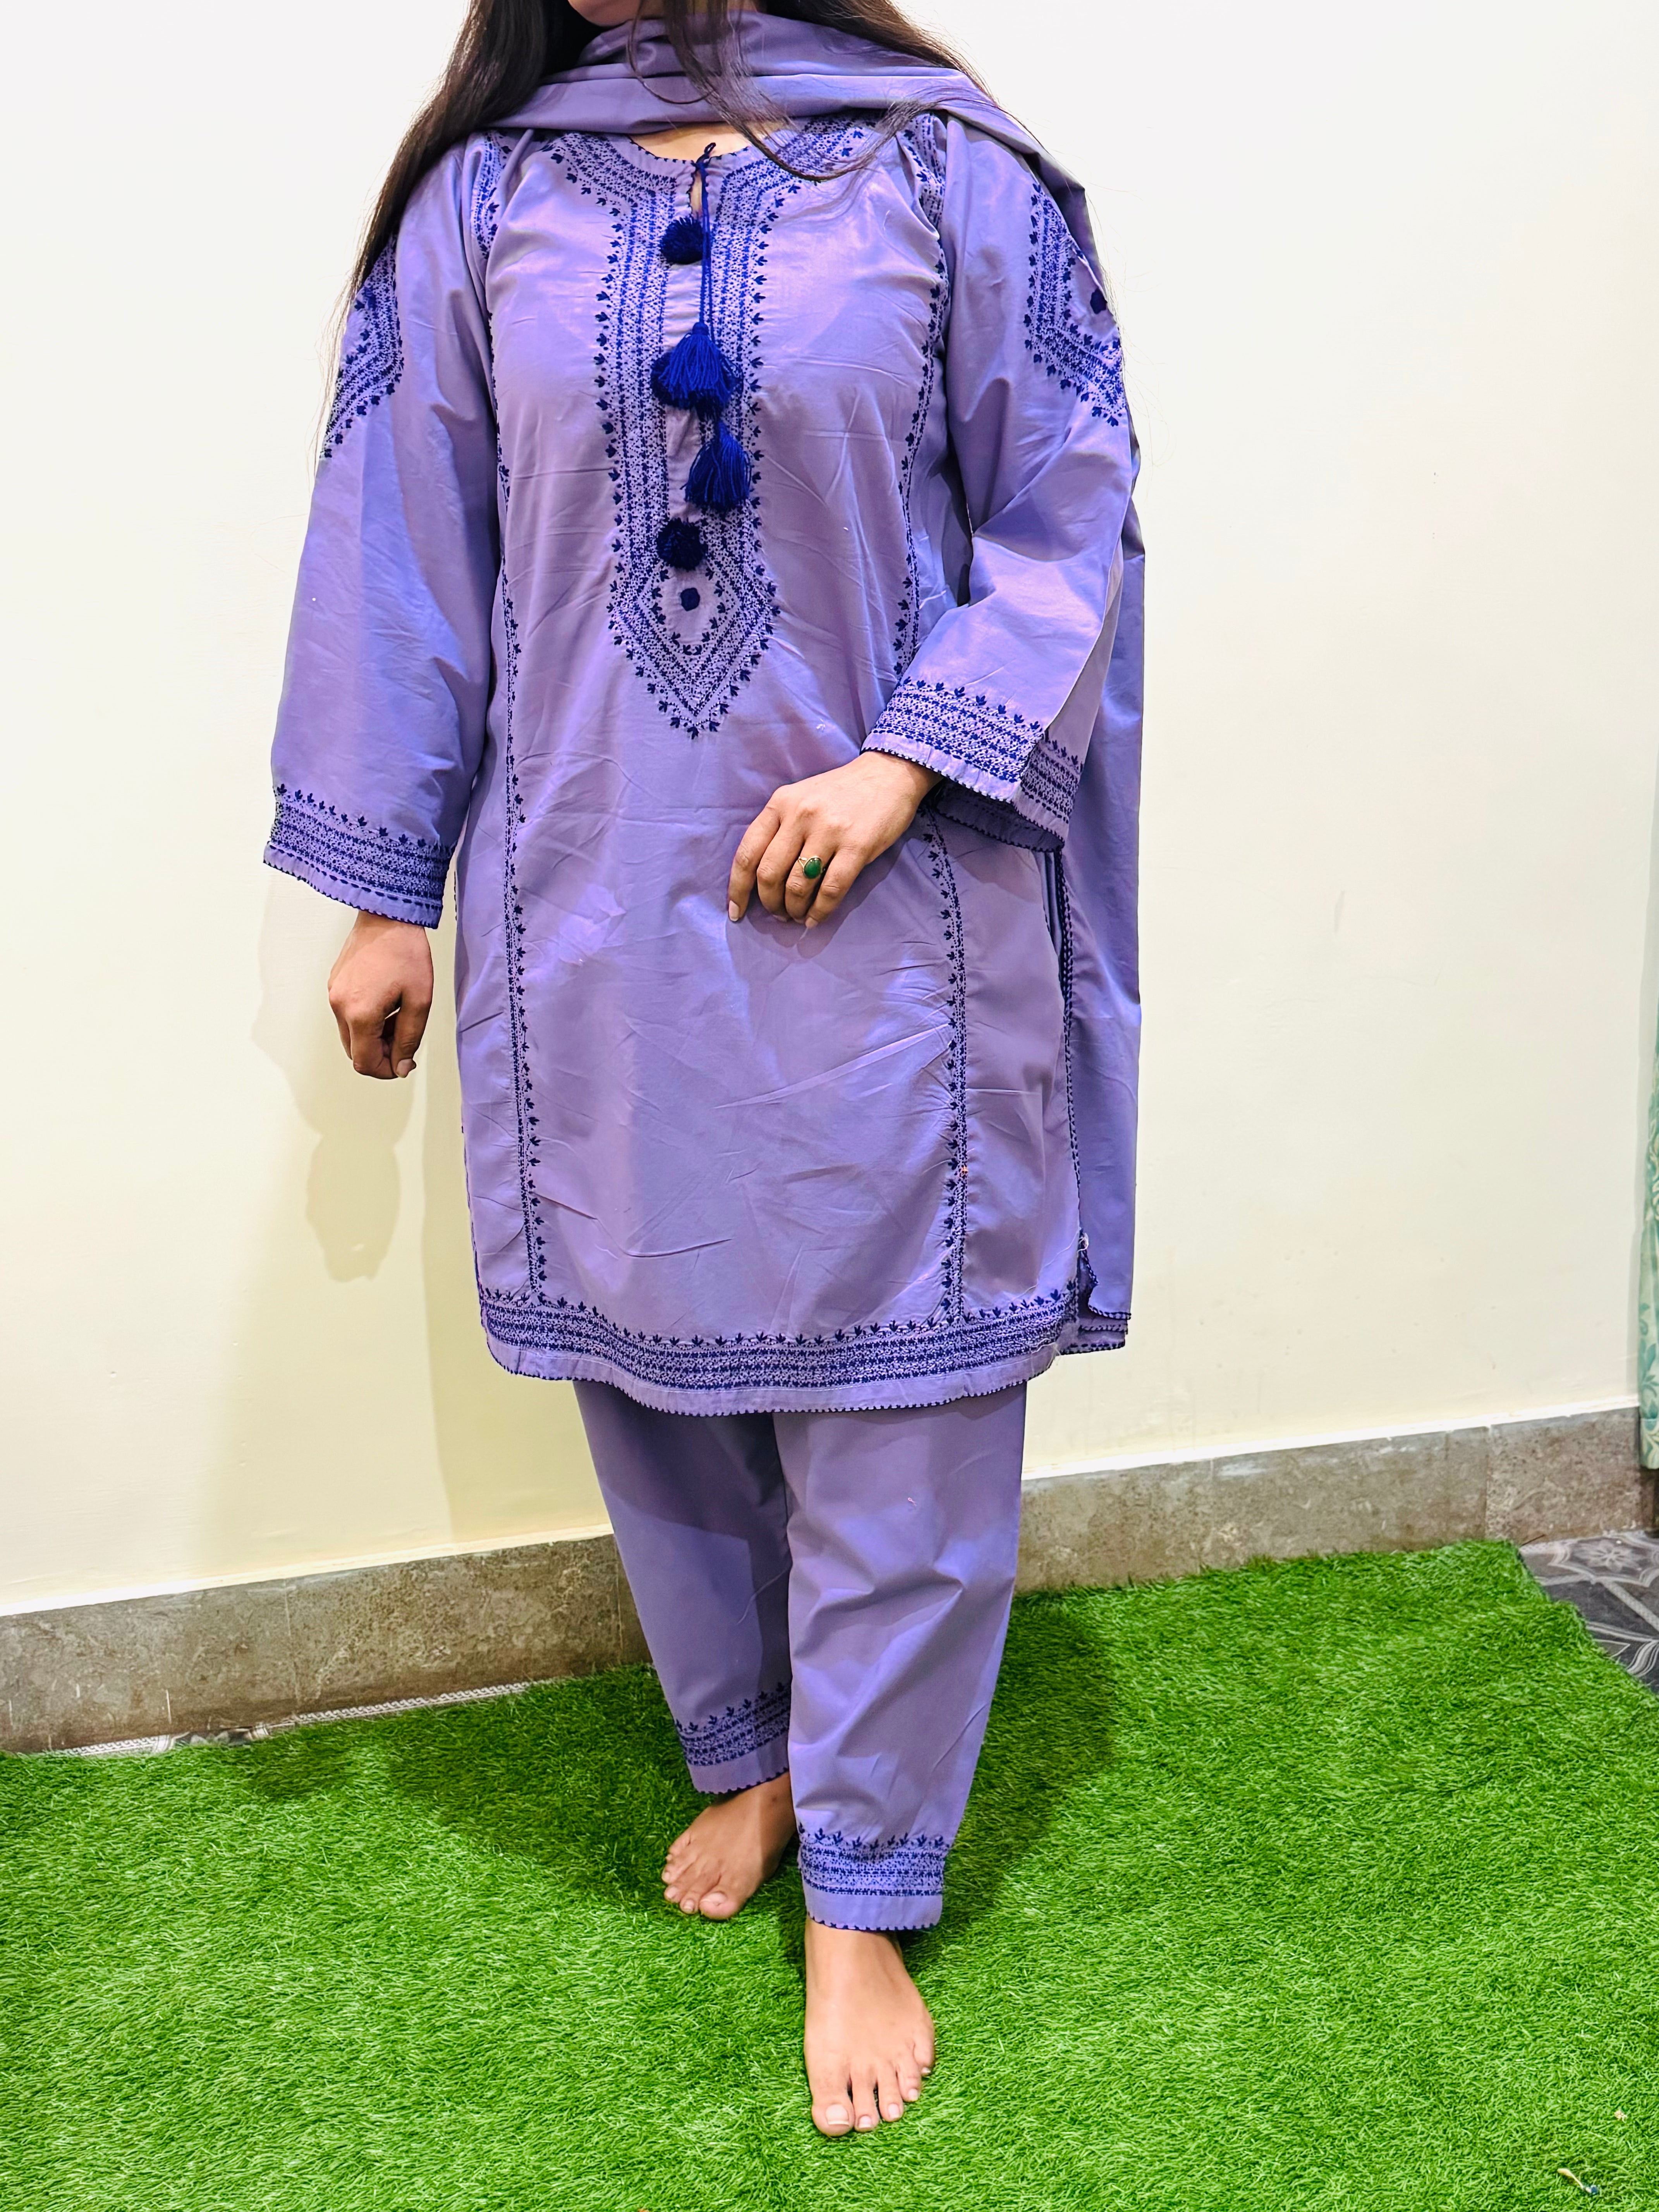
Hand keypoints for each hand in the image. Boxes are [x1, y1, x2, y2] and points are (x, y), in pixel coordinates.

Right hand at [327, 912, 432, 1078]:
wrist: (387, 916)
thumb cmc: (406, 952)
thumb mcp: (419, 1001)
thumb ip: (409, 1039)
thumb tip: (400, 1067)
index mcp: (359, 1013)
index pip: (364, 1063)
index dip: (386, 1070)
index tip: (404, 1063)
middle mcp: (339, 1006)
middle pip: (355, 1051)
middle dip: (380, 1053)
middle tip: (404, 1037)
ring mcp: (333, 994)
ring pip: (350, 1034)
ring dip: (373, 1036)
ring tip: (398, 1015)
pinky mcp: (334, 984)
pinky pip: (346, 1015)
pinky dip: (365, 1020)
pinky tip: (386, 1002)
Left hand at [727, 752, 939, 928]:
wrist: (888, 774)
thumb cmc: (840, 792)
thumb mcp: (800, 798)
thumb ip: (779, 829)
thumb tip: (763, 879)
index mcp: (780, 804)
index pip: (747, 853)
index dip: (738, 889)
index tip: (736, 912)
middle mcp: (799, 815)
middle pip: (769, 874)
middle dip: (769, 904)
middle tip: (778, 914)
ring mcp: (828, 830)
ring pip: (798, 886)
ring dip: (794, 910)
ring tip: (798, 916)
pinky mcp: (857, 846)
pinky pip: (831, 890)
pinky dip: (820, 912)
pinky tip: (816, 919)